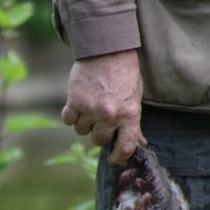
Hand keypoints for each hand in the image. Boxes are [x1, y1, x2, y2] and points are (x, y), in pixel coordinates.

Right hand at [62, 49, 146, 164]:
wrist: (107, 51)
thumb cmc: (124, 75)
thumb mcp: (134, 99)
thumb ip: (134, 122)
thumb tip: (140, 144)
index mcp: (129, 115)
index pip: (125, 147)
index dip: (119, 157)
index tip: (114, 158)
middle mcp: (110, 115)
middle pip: (98, 140)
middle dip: (99, 133)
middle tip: (101, 121)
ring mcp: (91, 109)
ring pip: (81, 131)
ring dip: (84, 123)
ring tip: (90, 107)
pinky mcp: (75, 102)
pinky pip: (68, 120)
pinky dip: (71, 115)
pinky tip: (77, 104)